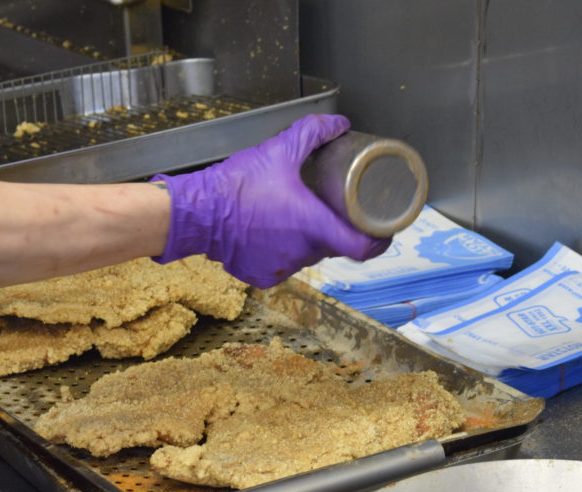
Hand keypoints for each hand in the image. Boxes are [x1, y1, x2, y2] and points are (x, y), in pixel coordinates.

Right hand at [152, 114, 391, 287]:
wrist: (197, 212)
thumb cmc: (237, 185)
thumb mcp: (279, 151)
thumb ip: (313, 133)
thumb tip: (340, 124)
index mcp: (313, 226)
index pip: (364, 248)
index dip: (379, 240)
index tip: (383, 230)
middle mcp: (302, 252)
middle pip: (334, 247)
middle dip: (335, 229)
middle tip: (330, 208)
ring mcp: (282, 268)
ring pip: (308, 255)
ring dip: (307, 240)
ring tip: (295, 217)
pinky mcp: (262, 277)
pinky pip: (284, 265)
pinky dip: (282, 251)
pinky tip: (273, 234)